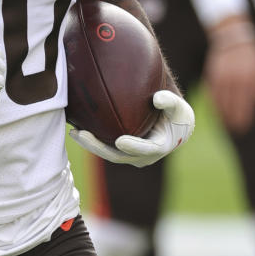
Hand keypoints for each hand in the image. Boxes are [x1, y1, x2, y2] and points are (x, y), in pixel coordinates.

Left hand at [69, 89, 194, 166]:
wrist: (174, 128)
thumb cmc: (177, 116)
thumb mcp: (179, 108)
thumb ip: (171, 101)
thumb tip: (157, 98)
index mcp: (159, 148)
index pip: (145, 150)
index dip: (133, 147)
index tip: (121, 141)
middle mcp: (142, 157)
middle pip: (118, 156)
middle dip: (99, 147)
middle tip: (83, 135)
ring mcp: (130, 156)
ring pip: (107, 153)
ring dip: (90, 145)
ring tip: (74, 132)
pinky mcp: (121, 152)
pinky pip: (104, 147)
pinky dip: (91, 140)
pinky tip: (76, 128)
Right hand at [203, 20, 254, 133]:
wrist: (233, 37)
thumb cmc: (252, 55)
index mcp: (252, 77)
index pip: (248, 103)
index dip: (245, 117)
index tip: (244, 128)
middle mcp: (237, 78)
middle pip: (234, 105)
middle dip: (235, 120)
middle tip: (235, 130)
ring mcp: (223, 76)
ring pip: (221, 102)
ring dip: (223, 115)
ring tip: (226, 125)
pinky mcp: (212, 75)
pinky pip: (212, 95)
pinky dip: (214, 105)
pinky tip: (217, 113)